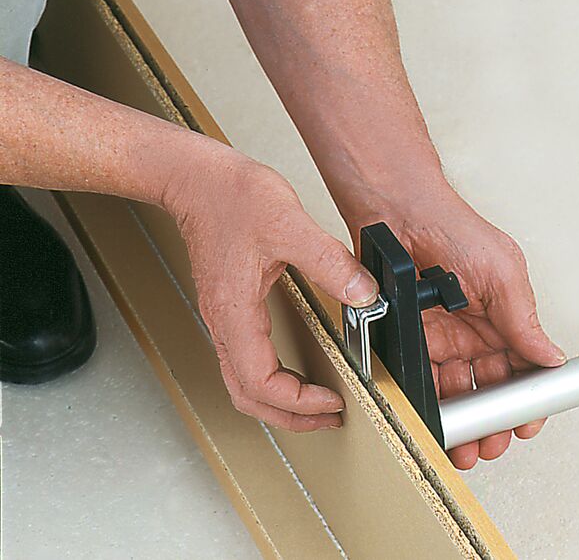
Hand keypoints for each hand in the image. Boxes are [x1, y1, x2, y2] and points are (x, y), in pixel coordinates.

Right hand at [163, 149, 378, 431]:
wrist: (195, 177)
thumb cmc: (229, 197)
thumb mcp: (290, 225)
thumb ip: (330, 263)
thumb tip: (365, 295)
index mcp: (235, 313)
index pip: (260, 383)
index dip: (297, 402)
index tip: (333, 399)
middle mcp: (224, 322)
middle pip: (247, 395)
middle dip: (289, 416)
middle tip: (330, 417)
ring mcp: (223, 316)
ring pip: (243, 382)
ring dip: (279, 401)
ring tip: (316, 403)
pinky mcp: (228, 305)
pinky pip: (245, 359)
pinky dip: (271, 377)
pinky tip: (295, 367)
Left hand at [344, 191, 565, 469]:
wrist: (396, 212)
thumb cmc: (452, 228)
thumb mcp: (502, 272)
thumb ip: (523, 320)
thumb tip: (550, 356)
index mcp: (505, 316)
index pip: (523, 367)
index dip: (527, 398)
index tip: (526, 423)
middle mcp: (475, 331)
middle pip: (490, 389)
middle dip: (494, 421)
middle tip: (492, 443)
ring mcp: (442, 338)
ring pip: (457, 393)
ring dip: (463, 422)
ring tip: (465, 444)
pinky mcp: (409, 341)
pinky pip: (421, 382)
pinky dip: (429, 406)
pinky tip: (434, 422)